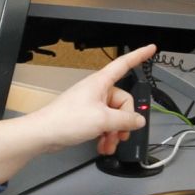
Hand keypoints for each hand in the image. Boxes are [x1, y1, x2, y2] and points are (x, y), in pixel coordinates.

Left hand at [0, 45, 152, 182]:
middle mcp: (96, 91)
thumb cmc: (66, 120)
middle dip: (123, 122)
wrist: (44, 134)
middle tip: (120, 135)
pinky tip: (102, 146)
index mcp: (101, 83)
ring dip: (114, 133)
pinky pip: (103, 124)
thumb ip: (125, 120)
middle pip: (123, 102)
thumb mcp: (103, 120)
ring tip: (109, 144)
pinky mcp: (85, 117)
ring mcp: (91, 104)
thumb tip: (139, 120)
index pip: (124, 64)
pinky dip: (105, 136)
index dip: (139, 56)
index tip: (151, 48)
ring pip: (114, 117)